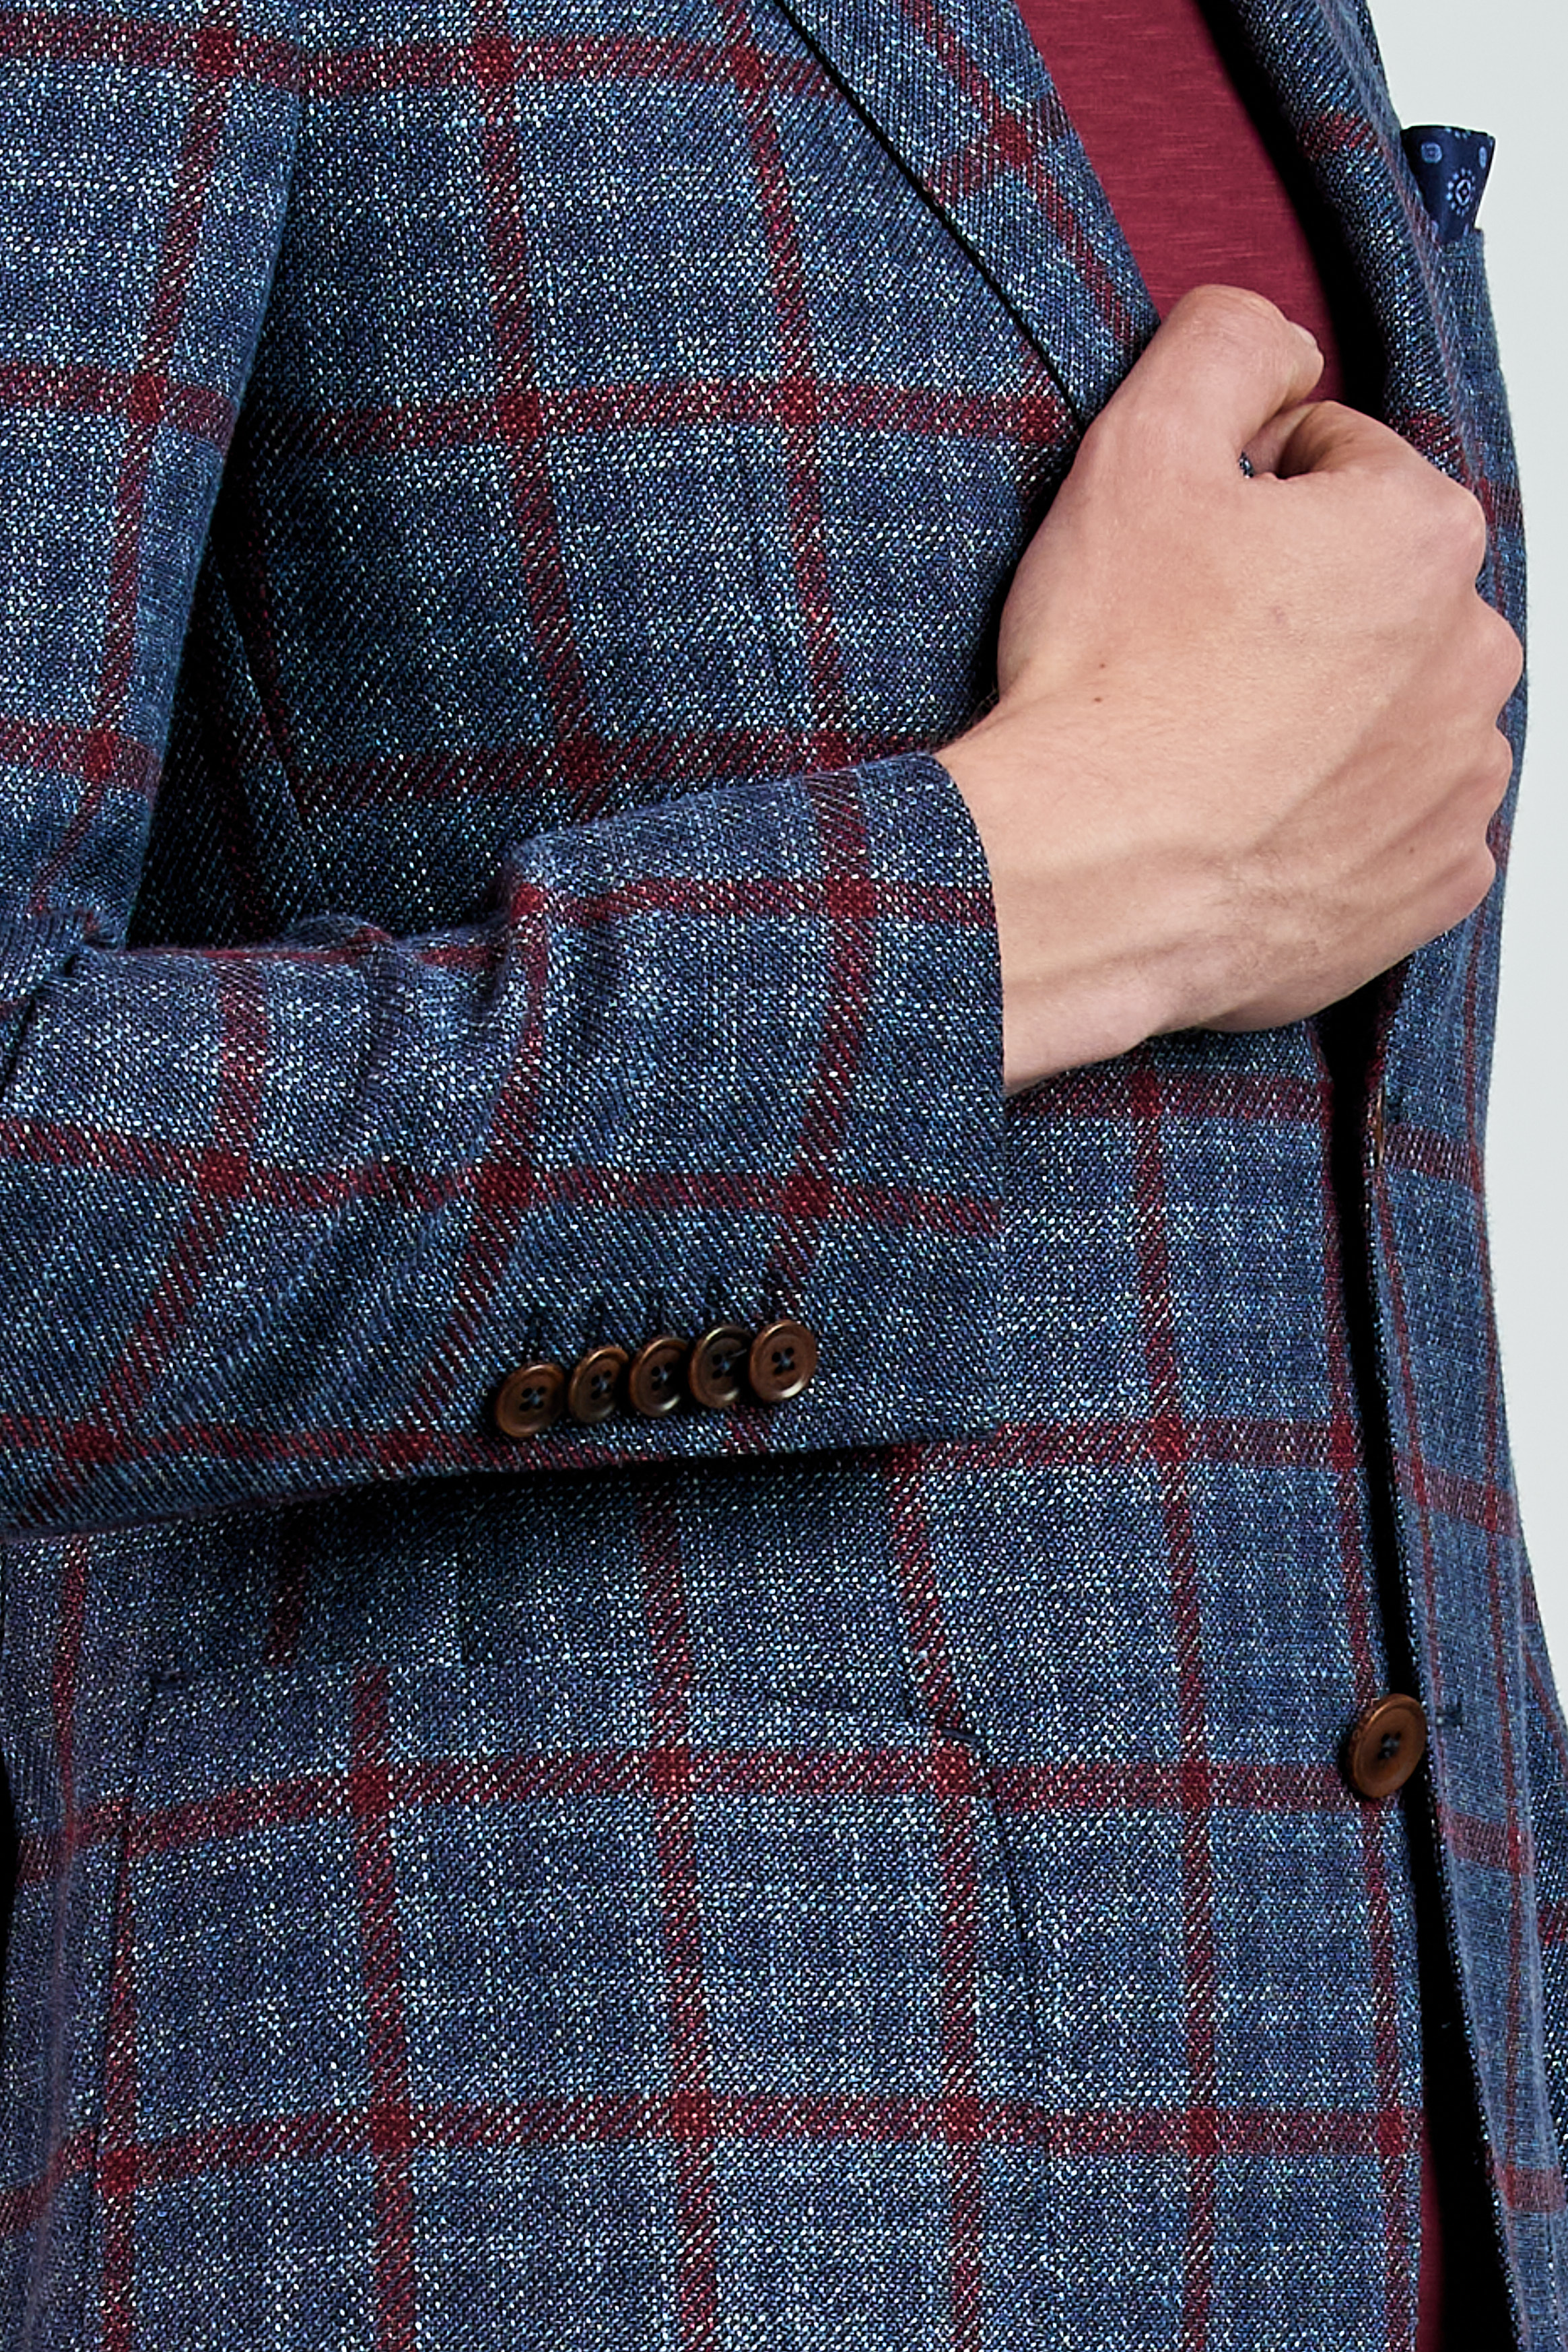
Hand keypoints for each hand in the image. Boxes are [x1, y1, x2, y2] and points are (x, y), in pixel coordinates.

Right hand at [937, 284, 1522, 1092]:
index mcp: (1424, 532)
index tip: (1182, 558)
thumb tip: (1279, 349)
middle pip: (1376, 594)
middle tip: (1188, 658)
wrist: (1087, 878)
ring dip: (1325, 715)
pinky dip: (1341, 820)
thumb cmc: (1111, 681)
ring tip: (1216, 745)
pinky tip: (1258, 818)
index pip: (1339, 467)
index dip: (1243, 499)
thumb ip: (1226, 345)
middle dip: (1298, 609)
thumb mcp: (1139, 447)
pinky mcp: (1431, 883)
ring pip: (1393, 710)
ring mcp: (1459, 782)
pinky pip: (1400, 827)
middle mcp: (1474, 656)